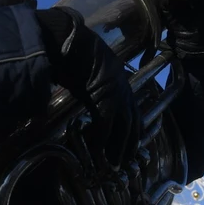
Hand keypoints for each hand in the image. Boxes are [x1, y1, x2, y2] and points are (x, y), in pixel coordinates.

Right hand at [36, 7, 139, 169]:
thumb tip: (79, 95)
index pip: (133, 110)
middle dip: (130, 143)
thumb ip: (87, 87)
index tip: (133, 144)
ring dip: (119, 147)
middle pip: (133, 121)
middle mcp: (123, 88)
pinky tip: (98, 151)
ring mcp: (116, 93)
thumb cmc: (73, 54)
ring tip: (114, 164)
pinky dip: (102, 139)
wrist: (69, 40)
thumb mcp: (86, 74)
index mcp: (120, 81)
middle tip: (125, 161)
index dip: (134, 129)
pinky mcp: (105, 98)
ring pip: (124, 126)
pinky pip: (106, 123)